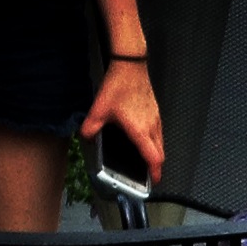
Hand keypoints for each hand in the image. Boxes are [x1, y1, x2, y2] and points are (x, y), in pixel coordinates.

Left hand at [80, 60, 164, 183]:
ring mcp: (156, 119)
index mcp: (140, 131)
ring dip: (156, 153)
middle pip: (160, 154)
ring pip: (160, 143)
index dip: (155, 173)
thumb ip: (90, 127)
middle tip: (149, 172)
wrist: (130, 65)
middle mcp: (151, 127)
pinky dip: (154, 140)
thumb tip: (85, 137)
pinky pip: (159, 132)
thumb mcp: (99, 108)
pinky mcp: (156, 112)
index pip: (153, 159)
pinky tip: (144, 136)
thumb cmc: (119, 84)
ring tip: (146, 156)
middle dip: (156, 165)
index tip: (153, 181)